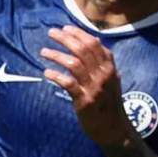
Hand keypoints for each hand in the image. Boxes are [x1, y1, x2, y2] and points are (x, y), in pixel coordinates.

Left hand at [41, 25, 132, 145]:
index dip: (78, 34)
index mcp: (110, 68)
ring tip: (43, 52)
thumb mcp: (112, 79)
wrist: (114, 128)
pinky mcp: (84, 101)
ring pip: (73, 64)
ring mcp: (94, 88)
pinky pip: (68, 84)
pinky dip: (56, 76)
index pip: (94, 44)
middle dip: (65, 39)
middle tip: (51, 33)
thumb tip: (95, 40)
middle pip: (82, 50)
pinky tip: (47, 73)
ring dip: (56, 55)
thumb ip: (103, 61)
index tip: (65, 28)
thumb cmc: (109, 102)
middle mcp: (103, 75)